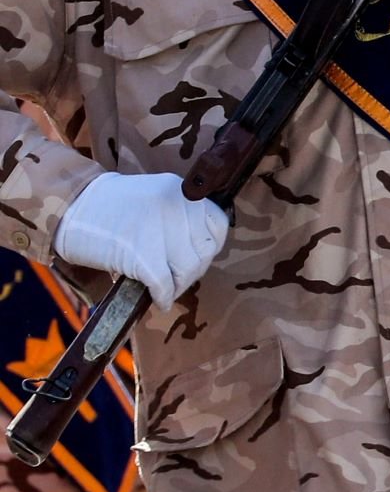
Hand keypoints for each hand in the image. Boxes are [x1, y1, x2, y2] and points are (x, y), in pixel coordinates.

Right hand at [55, 172, 229, 306]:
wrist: (70, 206)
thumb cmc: (109, 205)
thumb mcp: (154, 197)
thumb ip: (178, 214)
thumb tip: (195, 248)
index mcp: (182, 191)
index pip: (217, 223)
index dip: (210, 245)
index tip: (198, 256)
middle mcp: (177, 206)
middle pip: (204, 250)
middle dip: (194, 270)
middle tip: (179, 278)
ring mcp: (161, 230)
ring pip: (189, 269)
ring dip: (180, 285)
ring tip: (167, 288)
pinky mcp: (142, 254)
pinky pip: (164, 284)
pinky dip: (163, 296)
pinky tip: (158, 300)